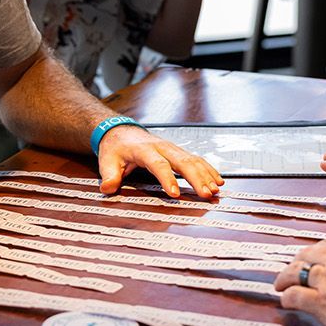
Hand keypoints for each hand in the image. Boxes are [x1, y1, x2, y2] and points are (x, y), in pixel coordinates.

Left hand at [97, 124, 222, 199]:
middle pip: (182, 161)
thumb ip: (108, 175)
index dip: (167, 178)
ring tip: (216, 190)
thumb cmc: (115, 148)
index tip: (176, 194)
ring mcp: (171, 148)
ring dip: (205, 174)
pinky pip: (196, 159)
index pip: (158, 164)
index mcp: (144, 150)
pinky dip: (208, 169)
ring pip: (192, 159)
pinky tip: (218, 180)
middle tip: (207, 194)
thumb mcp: (107, 161)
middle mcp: (161, 147)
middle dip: (196, 178)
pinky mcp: (177, 152)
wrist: (121, 131)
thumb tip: (107, 188)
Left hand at [274, 240, 325, 325]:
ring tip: (281, 283)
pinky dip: (288, 297)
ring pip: (296, 272)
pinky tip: (285, 299)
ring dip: (286, 278)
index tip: (313, 257)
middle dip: (297, 262)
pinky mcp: (322, 302)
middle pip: (307, 255)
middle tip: (292, 268)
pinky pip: (296, 296)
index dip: (316, 252)